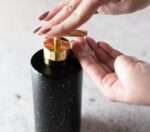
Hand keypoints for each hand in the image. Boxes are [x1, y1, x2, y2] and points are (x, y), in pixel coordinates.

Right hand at [34, 0, 149, 35]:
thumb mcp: (124, 3)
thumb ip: (99, 6)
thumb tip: (81, 13)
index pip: (74, 17)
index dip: (60, 27)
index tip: (48, 34)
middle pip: (67, 11)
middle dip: (52, 23)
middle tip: (39, 31)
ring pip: (68, 6)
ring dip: (54, 15)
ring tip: (42, 22)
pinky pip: (74, 4)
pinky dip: (64, 9)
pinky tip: (57, 12)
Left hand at [71, 37, 149, 105]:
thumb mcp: (129, 74)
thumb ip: (118, 63)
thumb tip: (116, 58)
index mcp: (109, 87)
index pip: (90, 69)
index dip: (81, 56)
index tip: (74, 47)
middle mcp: (112, 81)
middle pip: (95, 64)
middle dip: (86, 52)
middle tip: (78, 41)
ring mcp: (120, 74)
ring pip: (103, 59)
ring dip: (95, 49)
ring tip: (87, 40)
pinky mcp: (128, 67)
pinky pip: (114, 57)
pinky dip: (107, 50)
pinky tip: (99, 44)